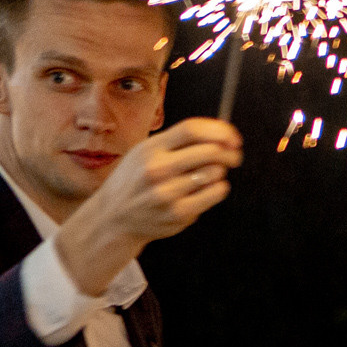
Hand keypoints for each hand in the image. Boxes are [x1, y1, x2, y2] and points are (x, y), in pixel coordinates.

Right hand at [53, 119, 240, 295]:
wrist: (113, 217)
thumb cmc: (136, 180)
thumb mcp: (145, 153)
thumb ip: (178, 142)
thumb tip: (223, 136)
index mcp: (150, 148)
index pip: (191, 129)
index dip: (219, 130)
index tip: (233, 137)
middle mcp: (157, 169)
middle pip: (209, 151)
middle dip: (229, 152)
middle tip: (234, 156)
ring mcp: (167, 193)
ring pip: (214, 173)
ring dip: (219, 172)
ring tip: (208, 176)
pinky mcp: (178, 213)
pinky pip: (214, 194)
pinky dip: (218, 189)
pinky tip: (209, 189)